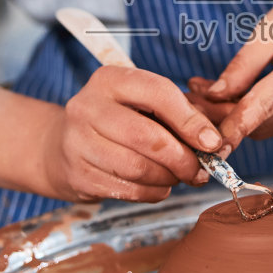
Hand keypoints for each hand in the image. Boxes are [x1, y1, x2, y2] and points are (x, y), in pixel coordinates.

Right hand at [43, 66, 222, 202]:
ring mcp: (77, 142)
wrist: (60, 145)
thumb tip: (212, 142)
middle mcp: (87, 107)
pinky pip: (127, 190)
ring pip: (138, 168)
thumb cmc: (115, 121)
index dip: (190, 120)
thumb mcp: (140, 103)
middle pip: (147, 137)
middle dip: (182, 158)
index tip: (212, 142)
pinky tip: (158, 186)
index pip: (158, 93)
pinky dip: (152, 192)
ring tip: (179, 177)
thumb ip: (176, 114)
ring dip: (168, 178)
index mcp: (109, 80)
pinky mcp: (78, 174)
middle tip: (199, 169)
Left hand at [188, 0, 272, 149]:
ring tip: (207, 93)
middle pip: (265, 120)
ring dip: (237, 117)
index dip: (236, 125)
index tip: (210, 143)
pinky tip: (235, 97)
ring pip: (270, 127)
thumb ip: (243, 65)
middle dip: (226, 115)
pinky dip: (255, 116)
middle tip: (193, 96)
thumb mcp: (270, 27)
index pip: (267, 103)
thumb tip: (214, 97)